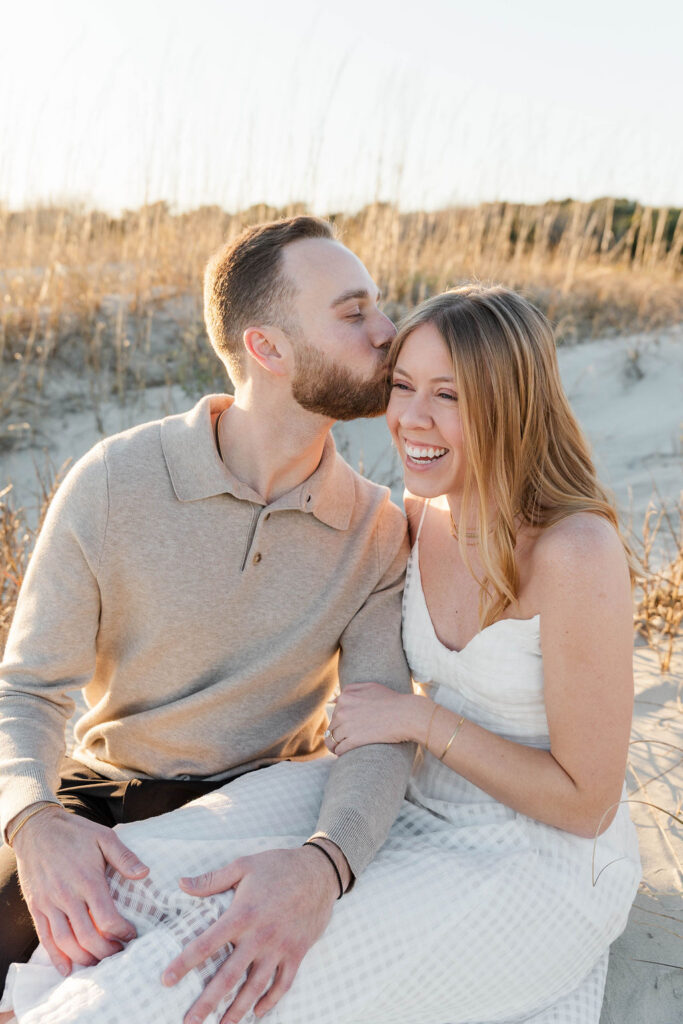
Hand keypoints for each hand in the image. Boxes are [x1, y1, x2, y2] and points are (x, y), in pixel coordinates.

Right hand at [12, 804, 148, 974]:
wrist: (37, 828)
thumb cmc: (75, 832)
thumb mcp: (104, 837)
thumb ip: (125, 857)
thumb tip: (145, 874)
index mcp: (88, 880)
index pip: (107, 918)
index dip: (122, 932)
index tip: (132, 935)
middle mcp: (67, 895)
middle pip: (88, 936)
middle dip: (106, 951)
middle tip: (119, 954)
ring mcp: (49, 903)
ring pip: (66, 942)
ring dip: (84, 958)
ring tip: (99, 962)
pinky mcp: (36, 907)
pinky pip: (45, 938)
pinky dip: (56, 957)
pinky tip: (67, 968)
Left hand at [162, 846, 339, 1022]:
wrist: (319, 871)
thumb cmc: (278, 866)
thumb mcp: (244, 865)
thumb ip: (212, 880)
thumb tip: (181, 884)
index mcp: (242, 914)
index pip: (207, 944)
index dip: (185, 963)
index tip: (166, 980)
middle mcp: (259, 936)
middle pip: (228, 976)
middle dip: (207, 1002)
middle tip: (189, 1022)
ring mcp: (280, 947)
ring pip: (255, 987)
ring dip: (237, 1010)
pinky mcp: (297, 953)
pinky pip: (283, 984)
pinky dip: (271, 1001)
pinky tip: (258, 1013)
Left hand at [325, 683, 426, 754]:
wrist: (406, 715)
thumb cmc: (392, 700)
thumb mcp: (370, 686)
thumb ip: (351, 689)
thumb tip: (334, 700)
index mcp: (346, 696)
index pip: (334, 712)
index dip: (340, 722)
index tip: (347, 728)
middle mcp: (343, 709)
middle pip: (332, 727)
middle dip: (336, 734)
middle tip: (344, 741)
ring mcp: (347, 725)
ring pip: (332, 740)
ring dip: (335, 746)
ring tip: (339, 750)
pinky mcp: (354, 739)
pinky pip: (339, 749)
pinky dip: (340, 753)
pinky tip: (344, 755)